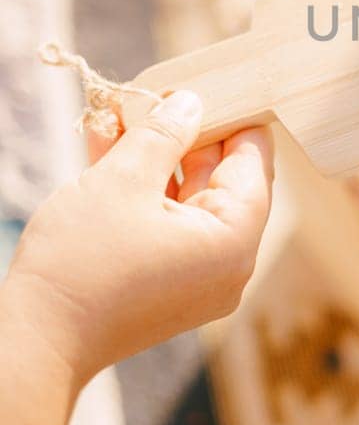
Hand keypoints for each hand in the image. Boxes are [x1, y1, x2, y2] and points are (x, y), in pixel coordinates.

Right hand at [5, 90, 272, 387]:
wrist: (36, 343)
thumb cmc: (81, 263)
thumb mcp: (123, 180)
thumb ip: (163, 135)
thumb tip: (190, 104)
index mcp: (234, 240)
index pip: (255, 162)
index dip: (235, 115)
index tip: (216, 81)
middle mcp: (227, 265)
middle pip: (221, 180)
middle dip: (184, 133)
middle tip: (157, 92)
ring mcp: (196, 280)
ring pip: (185, 199)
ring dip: (153, 156)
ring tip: (119, 112)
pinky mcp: (165, 287)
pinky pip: (165, 225)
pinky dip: (142, 190)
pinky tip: (107, 147)